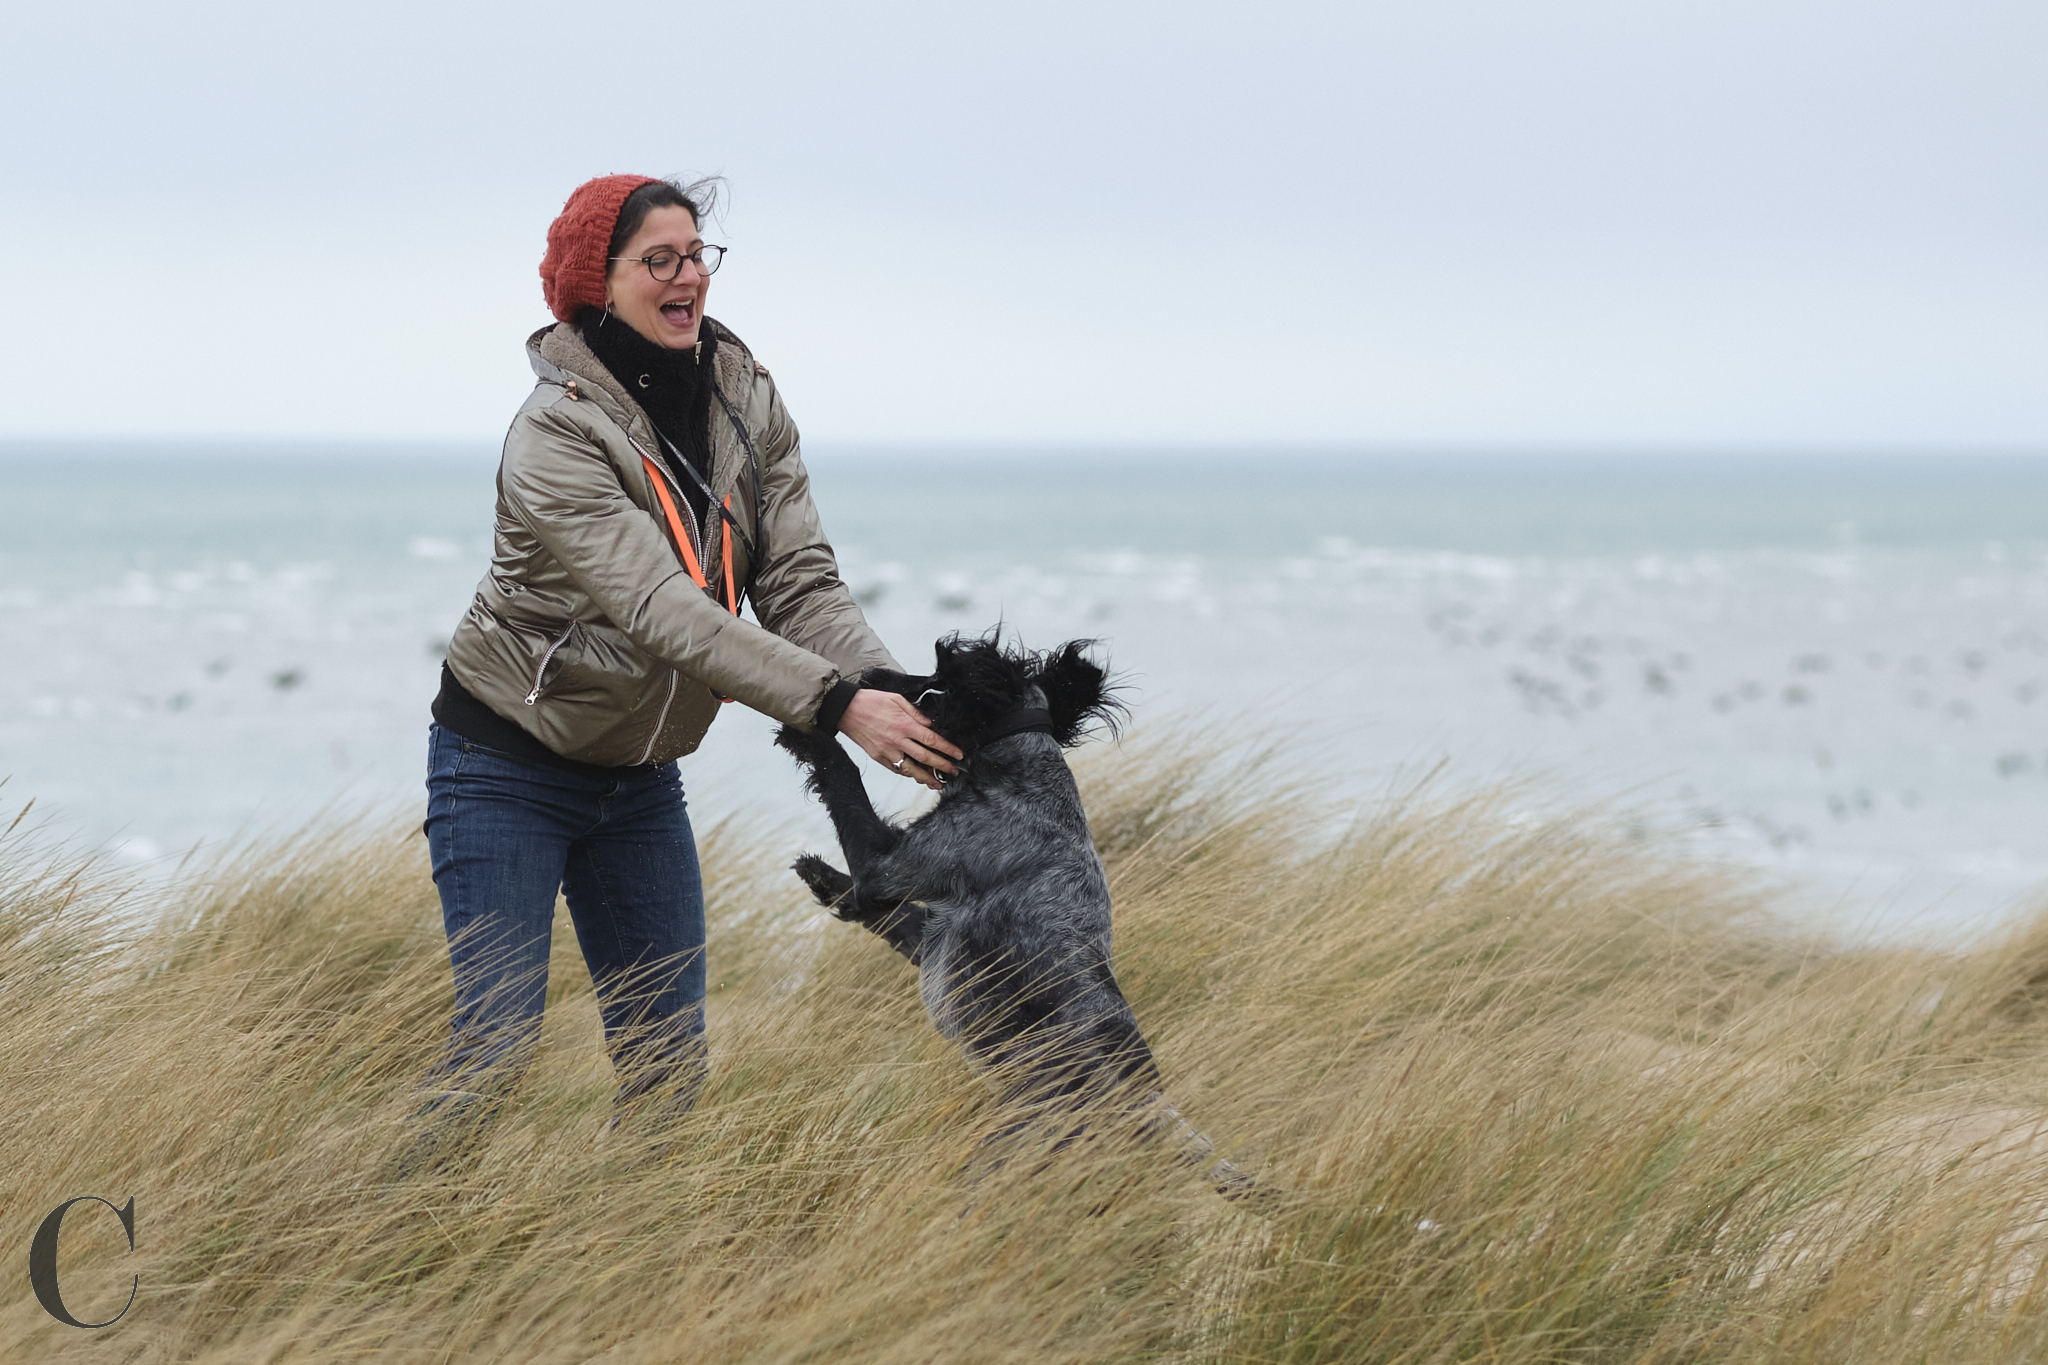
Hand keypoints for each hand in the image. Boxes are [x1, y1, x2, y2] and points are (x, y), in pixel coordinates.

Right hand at [836, 688, 962, 789]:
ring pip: (911, 769)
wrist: (845, 710)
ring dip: (926, 778)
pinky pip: (896, 770)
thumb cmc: (870, 702)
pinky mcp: (878, 757)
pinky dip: (908, 775)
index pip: (932, 740)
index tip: (958, 755)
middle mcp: (897, 740)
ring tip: (937, 783)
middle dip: (942, 767)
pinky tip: (916, 776)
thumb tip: (930, 724)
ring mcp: (887, 751)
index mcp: (904, 724)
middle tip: (954, 772)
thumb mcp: (896, 699)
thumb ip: (915, 713)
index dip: (947, 749)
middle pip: (925, 758)